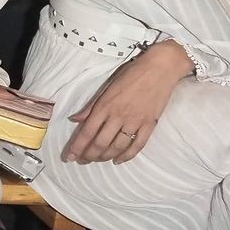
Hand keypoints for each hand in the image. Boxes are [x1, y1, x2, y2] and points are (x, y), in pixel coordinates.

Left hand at [63, 39, 191, 164]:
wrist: (160, 68)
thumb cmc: (131, 74)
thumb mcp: (107, 86)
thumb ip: (91, 105)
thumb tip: (75, 119)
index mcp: (105, 106)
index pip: (87, 132)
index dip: (77, 147)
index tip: (69, 157)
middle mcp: (118, 116)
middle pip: (100, 143)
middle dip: (88, 155)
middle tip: (81, 160)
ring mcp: (135, 121)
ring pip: (117, 147)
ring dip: (105, 157)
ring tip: (97, 160)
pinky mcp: (150, 124)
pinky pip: (138, 145)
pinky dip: (127, 155)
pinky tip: (118, 160)